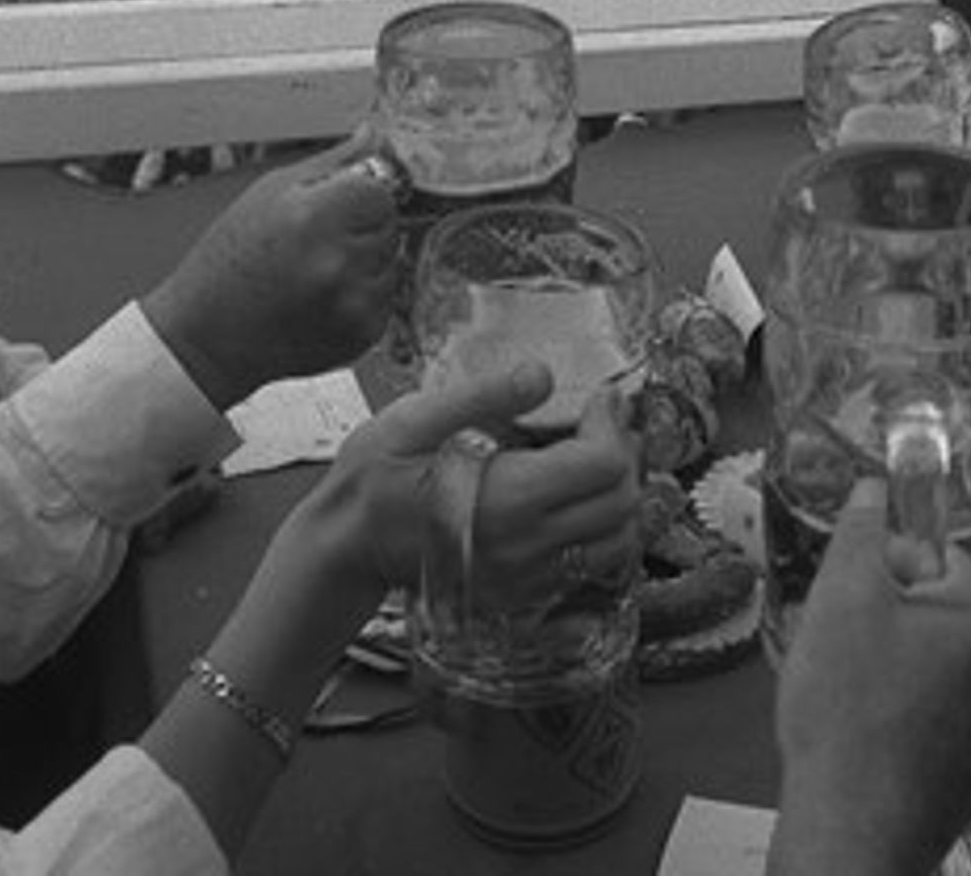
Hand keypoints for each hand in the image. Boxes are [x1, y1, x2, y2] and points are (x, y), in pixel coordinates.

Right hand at [140, 137, 406, 406]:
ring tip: (313, 274)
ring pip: (391, 261)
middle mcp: (338, 261)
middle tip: (314, 244)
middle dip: (361, 226)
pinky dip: (362, 297)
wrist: (206, 339)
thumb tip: (375, 135)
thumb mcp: (268, 194)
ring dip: (365, 263)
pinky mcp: (363, 334)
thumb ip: (332, 163)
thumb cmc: (227, 264)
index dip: (360, 193)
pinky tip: (320, 301)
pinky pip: (385, 298)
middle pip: (390, 223)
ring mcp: (353, 302)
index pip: (381, 188)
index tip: (334, 206)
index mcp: (314, 216)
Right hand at [300, 363, 641, 598]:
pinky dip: (602, 536)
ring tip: (595, 463)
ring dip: (621, 500)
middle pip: (622, 503)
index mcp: (507, 498)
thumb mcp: (414, 419)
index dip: (612, 422)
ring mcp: (529, 581)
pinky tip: (579, 506)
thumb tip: (542, 374)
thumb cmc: (375, 477)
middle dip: (624, 456)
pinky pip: (591, 573)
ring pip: (618, 544)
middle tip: (603, 425)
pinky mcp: (524, 597)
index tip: (599, 398)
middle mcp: (527, 547)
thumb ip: (483, 395)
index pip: (603, 464)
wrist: (346, 547)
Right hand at [770, 480, 970, 875]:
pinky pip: (945, 717)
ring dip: (894, 670)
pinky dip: (910, 718)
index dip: (879, 576)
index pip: (933, 558)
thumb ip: (860, 530)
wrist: (856, 830)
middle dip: (887, 624)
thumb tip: (871, 489)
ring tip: (852, 703)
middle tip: (842, 656)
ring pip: (940, 666)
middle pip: (939, 611)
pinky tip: (873, 739)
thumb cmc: (851, 713)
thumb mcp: (841, 596)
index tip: (848, 609)